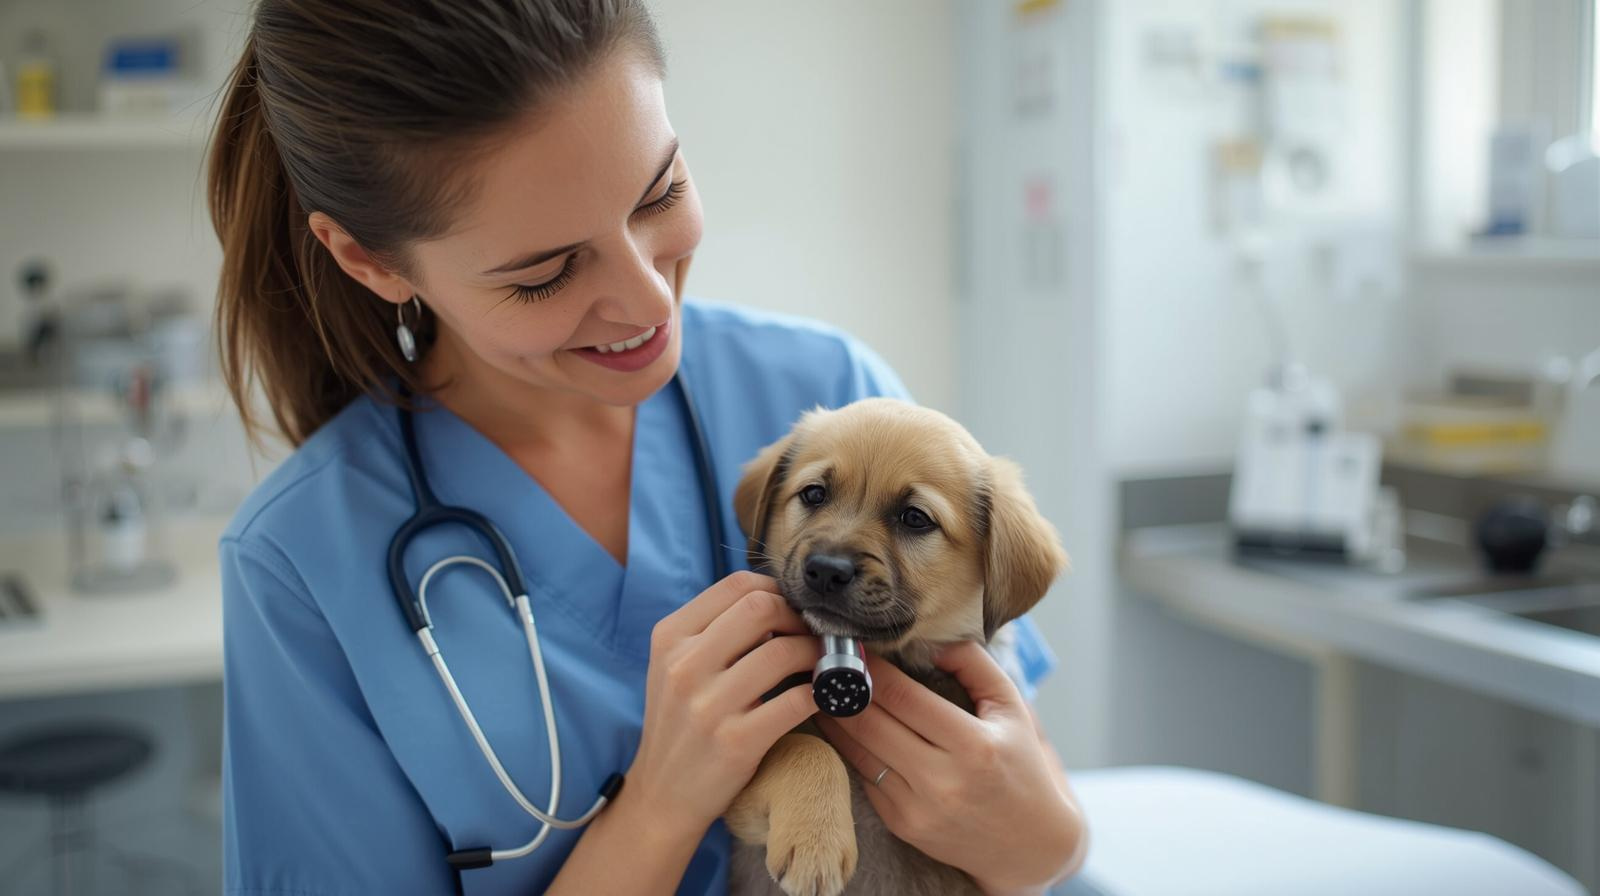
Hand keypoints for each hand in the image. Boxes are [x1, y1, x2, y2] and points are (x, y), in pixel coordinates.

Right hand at [627, 571, 820, 832]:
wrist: (659, 795)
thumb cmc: (679, 723)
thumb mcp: (676, 666)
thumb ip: (714, 631)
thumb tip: (777, 602)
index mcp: (670, 638)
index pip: (736, 585)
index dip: (777, 590)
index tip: (793, 609)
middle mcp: (684, 665)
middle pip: (761, 608)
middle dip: (799, 617)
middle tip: (815, 633)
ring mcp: (708, 705)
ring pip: (783, 652)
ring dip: (816, 653)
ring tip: (824, 662)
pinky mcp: (736, 741)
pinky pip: (796, 701)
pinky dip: (821, 692)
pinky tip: (825, 694)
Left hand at [814, 641, 1082, 892]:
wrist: (1029, 844)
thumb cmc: (1021, 763)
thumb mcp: (1012, 707)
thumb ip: (974, 664)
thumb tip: (931, 640)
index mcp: (974, 745)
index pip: (903, 696)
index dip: (871, 668)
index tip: (851, 646)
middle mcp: (943, 780)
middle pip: (871, 722)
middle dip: (843, 689)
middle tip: (824, 663)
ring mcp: (918, 808)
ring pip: (858, 751)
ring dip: (834, 718)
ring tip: (822, 690)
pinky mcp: (902, 825)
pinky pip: (864, 777)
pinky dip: (849, 748)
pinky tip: (839, 726)